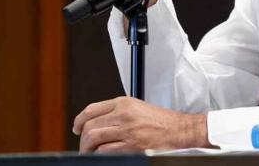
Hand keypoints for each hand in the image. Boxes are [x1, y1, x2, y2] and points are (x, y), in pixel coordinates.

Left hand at [73, 96, 211, 152]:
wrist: (181, 131)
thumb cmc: (163, 122)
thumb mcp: (138, 108)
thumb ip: (118, 112)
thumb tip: (97, 122)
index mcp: (124, 103)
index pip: (91, 110)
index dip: (79, 121)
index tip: (77, 128)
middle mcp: (124, 114)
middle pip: (89, 125)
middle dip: (82, 138)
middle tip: (84, 145)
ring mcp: (127, 130)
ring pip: (93, 138)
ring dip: (88, 148)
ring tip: (90, 152)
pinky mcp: (132, 146)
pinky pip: (105, 151)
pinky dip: (100, 155)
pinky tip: (103, 155)